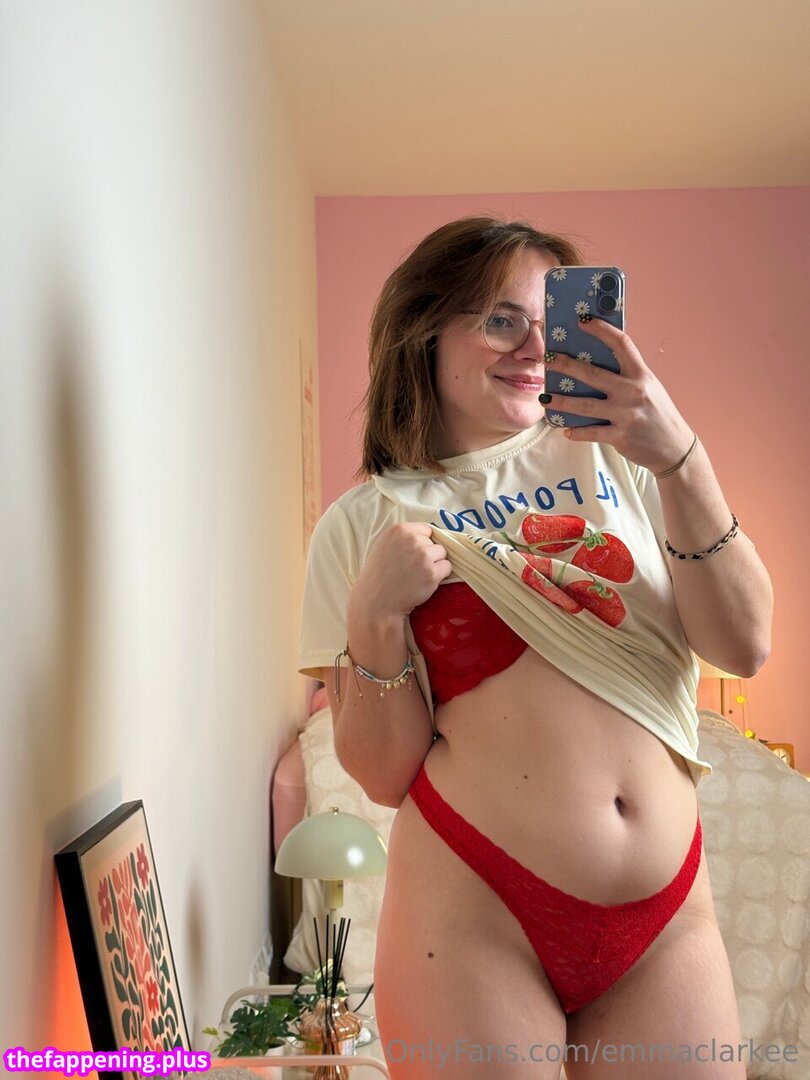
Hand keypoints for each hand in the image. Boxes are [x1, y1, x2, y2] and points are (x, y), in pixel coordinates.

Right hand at [350, 522, 452, 621]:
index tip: (414, 554)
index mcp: (399, 530)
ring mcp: (423, 557)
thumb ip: (404, 537)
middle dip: (428, 554)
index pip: (426, 529)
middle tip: (413, 568)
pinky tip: (424, 581)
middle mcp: (412, 540)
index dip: (422, 542)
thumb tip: (428, 534)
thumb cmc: (378, 575)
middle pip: (434, 542)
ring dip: (435, 564)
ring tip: (419, 575)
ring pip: (443, 554)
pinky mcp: (432, 573)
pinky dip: (440, 575)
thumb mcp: (384, 545)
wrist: (376, 602)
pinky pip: (447, 567)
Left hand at [543, 317, 693, 472]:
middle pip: (593, 374)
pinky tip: (564, 430)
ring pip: (585, 406)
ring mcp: (626, 415)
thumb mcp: (649, 388)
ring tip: (544, 399)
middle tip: (547, 359)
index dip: (602, 330)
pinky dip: (576, 432)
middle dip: (567, 365)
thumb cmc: (658, 414)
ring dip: (562, 402)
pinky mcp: (620, 436)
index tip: (583, 321)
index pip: (621, 344)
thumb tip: (596, 363)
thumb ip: (628, 376)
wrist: (674, 447)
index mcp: (641, 375)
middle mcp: (633, 392)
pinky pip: (591, 433)